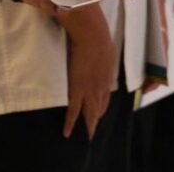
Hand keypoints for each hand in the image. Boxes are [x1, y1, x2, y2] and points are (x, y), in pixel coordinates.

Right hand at [58, 6, 115, 138]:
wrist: (92, 37)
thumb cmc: (100, 39)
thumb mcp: (107, 51)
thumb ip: (104, 59)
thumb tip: (102, 58)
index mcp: (107, 79)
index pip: (105, 98)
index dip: (101, 107)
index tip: (98, 112)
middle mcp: (100, 89)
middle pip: (98, 109)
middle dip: (95, 120)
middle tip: (91, 131)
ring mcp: (89, 91)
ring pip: (88, 114)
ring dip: (87, 126)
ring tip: (85, 136)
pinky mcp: (77, 91)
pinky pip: (73, 111)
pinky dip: (70, 123)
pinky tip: (67, 132)